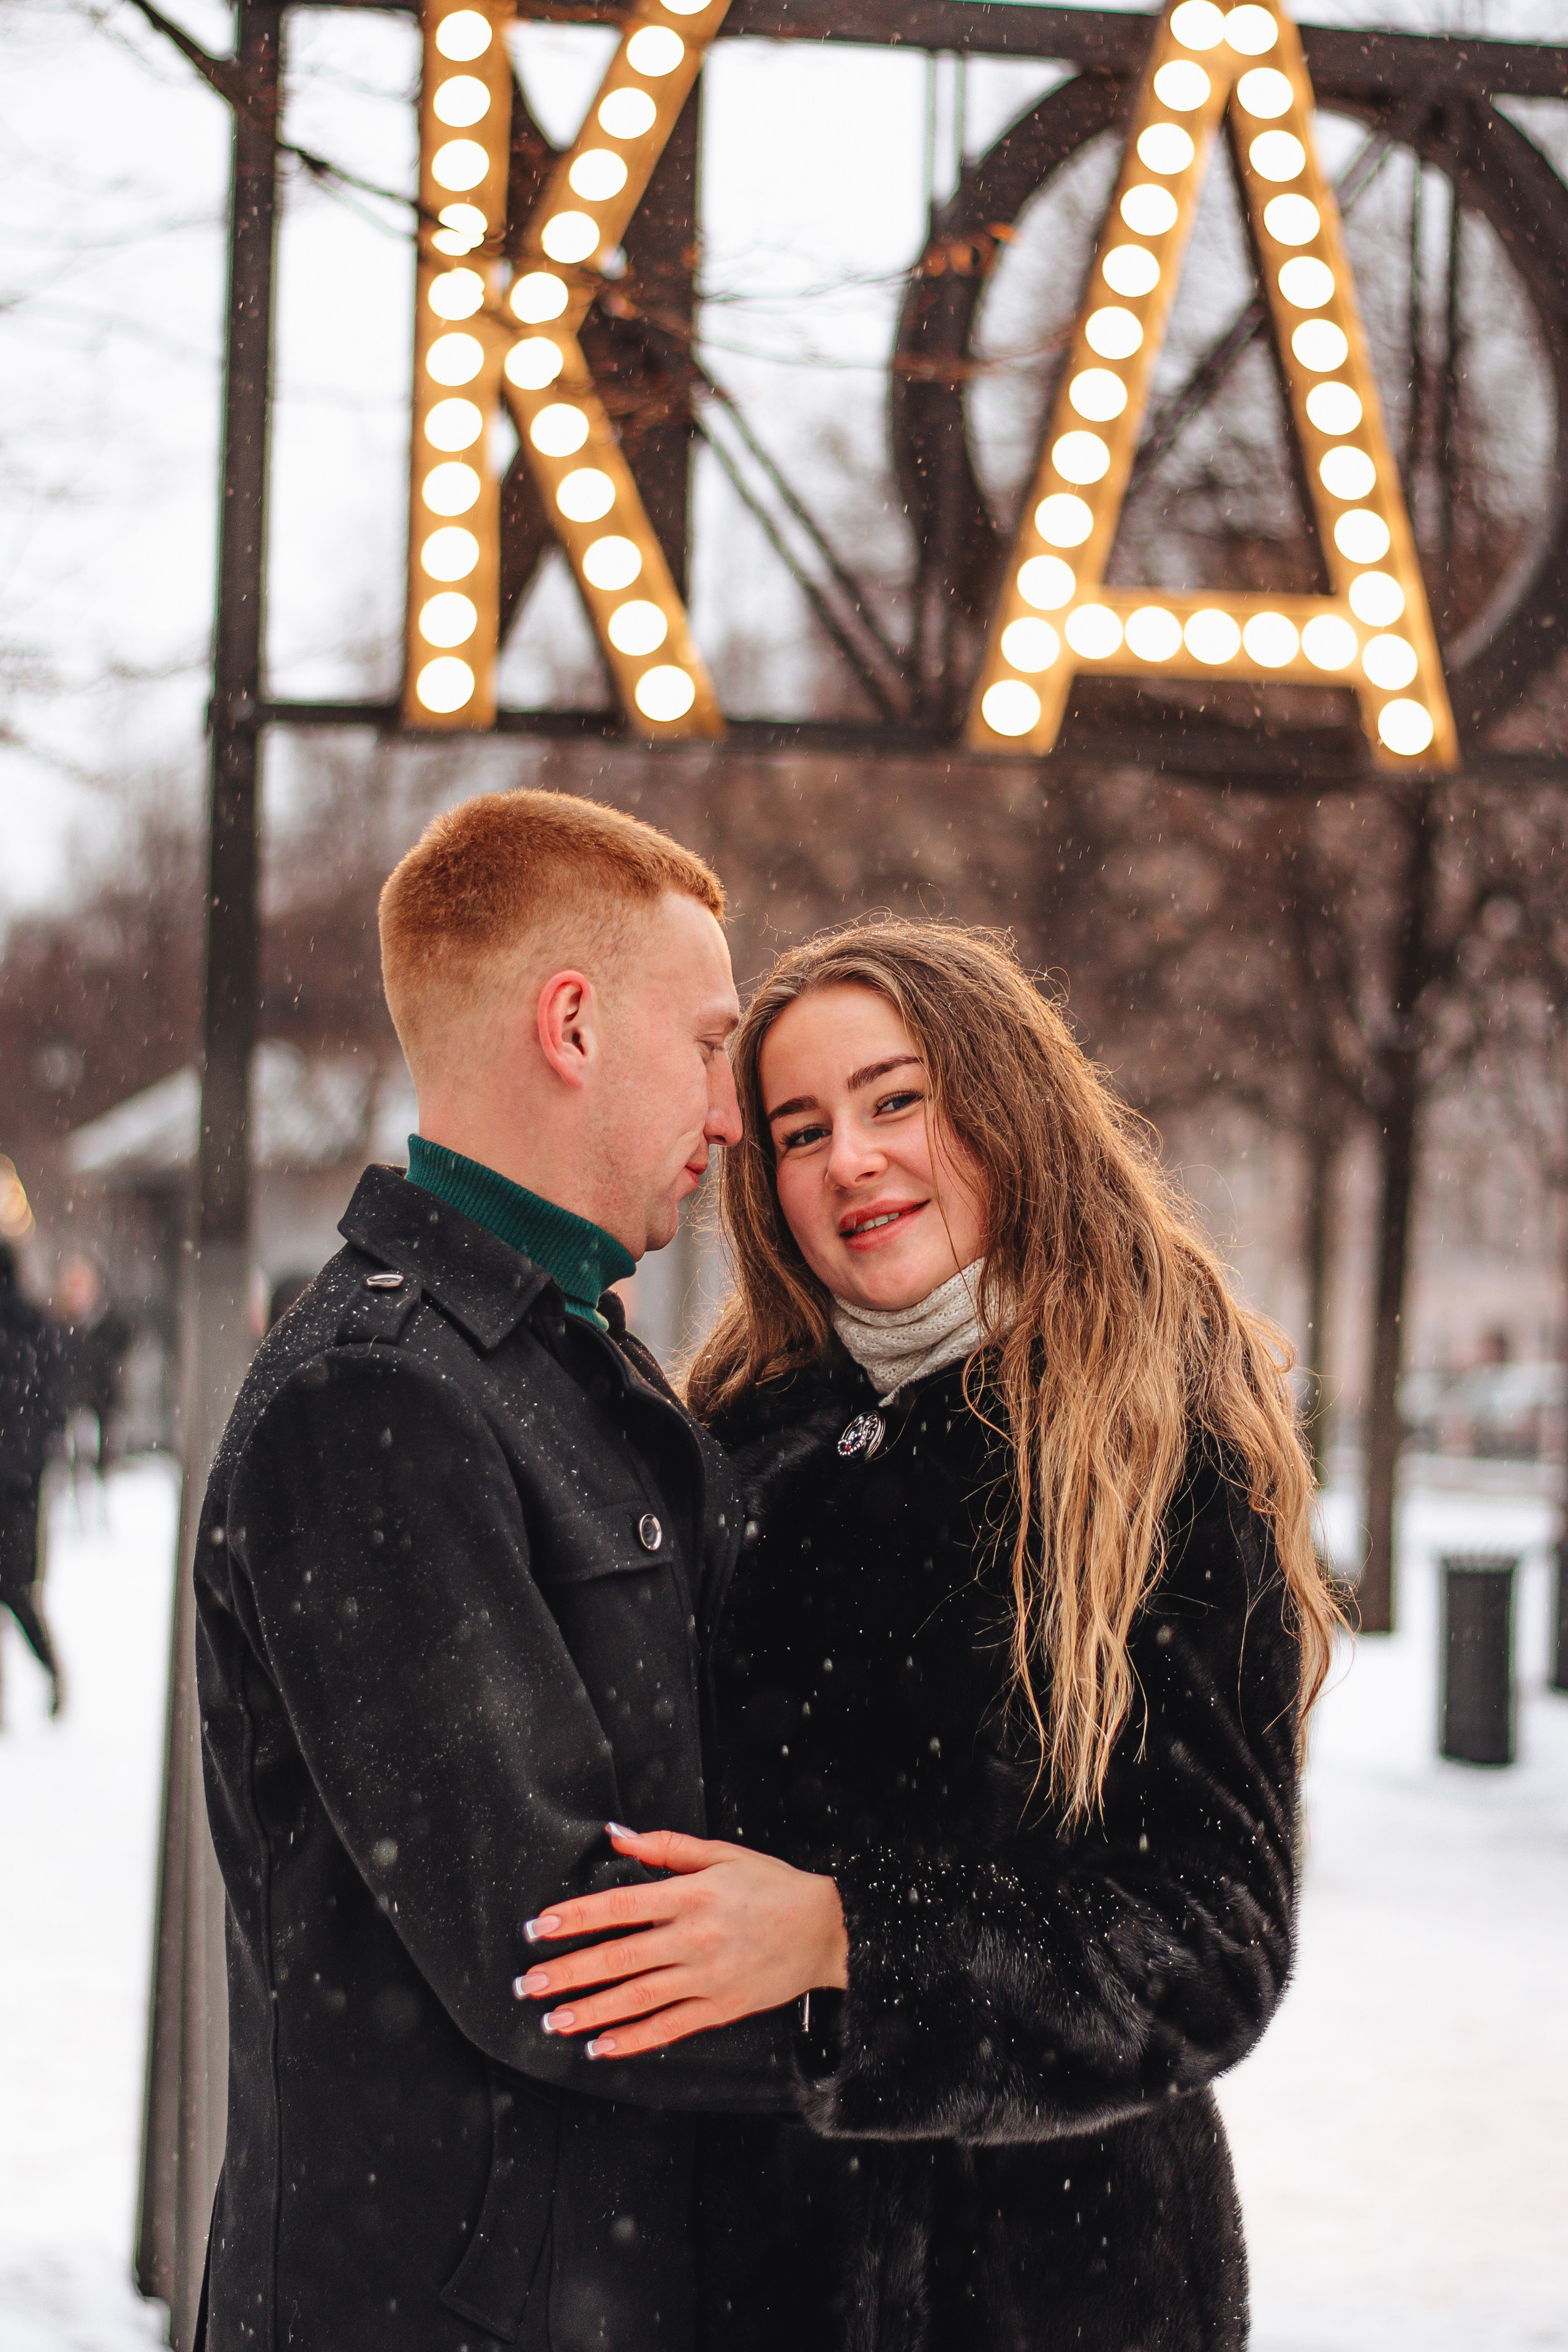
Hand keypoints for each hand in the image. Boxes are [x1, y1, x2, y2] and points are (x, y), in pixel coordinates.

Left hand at [511, 1824, 848, 2057]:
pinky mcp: (720, 2008)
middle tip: (528, 1983)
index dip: (576, 1917)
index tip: (539, 1927)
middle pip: (619, 1958)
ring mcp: (706, 1978)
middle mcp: (694, 1939)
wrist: (825, 1930)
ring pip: (637, 1998)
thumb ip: (666, 1848)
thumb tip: (617, 1836)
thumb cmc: (772, 1886)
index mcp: (691, 1896)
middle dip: (568, 1971)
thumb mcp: (722, 1854)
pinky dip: (633, 2040)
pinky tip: (601, 2047)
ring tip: (553, 2018)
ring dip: (590, 2010)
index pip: (620, 1907)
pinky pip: (669, 2028)